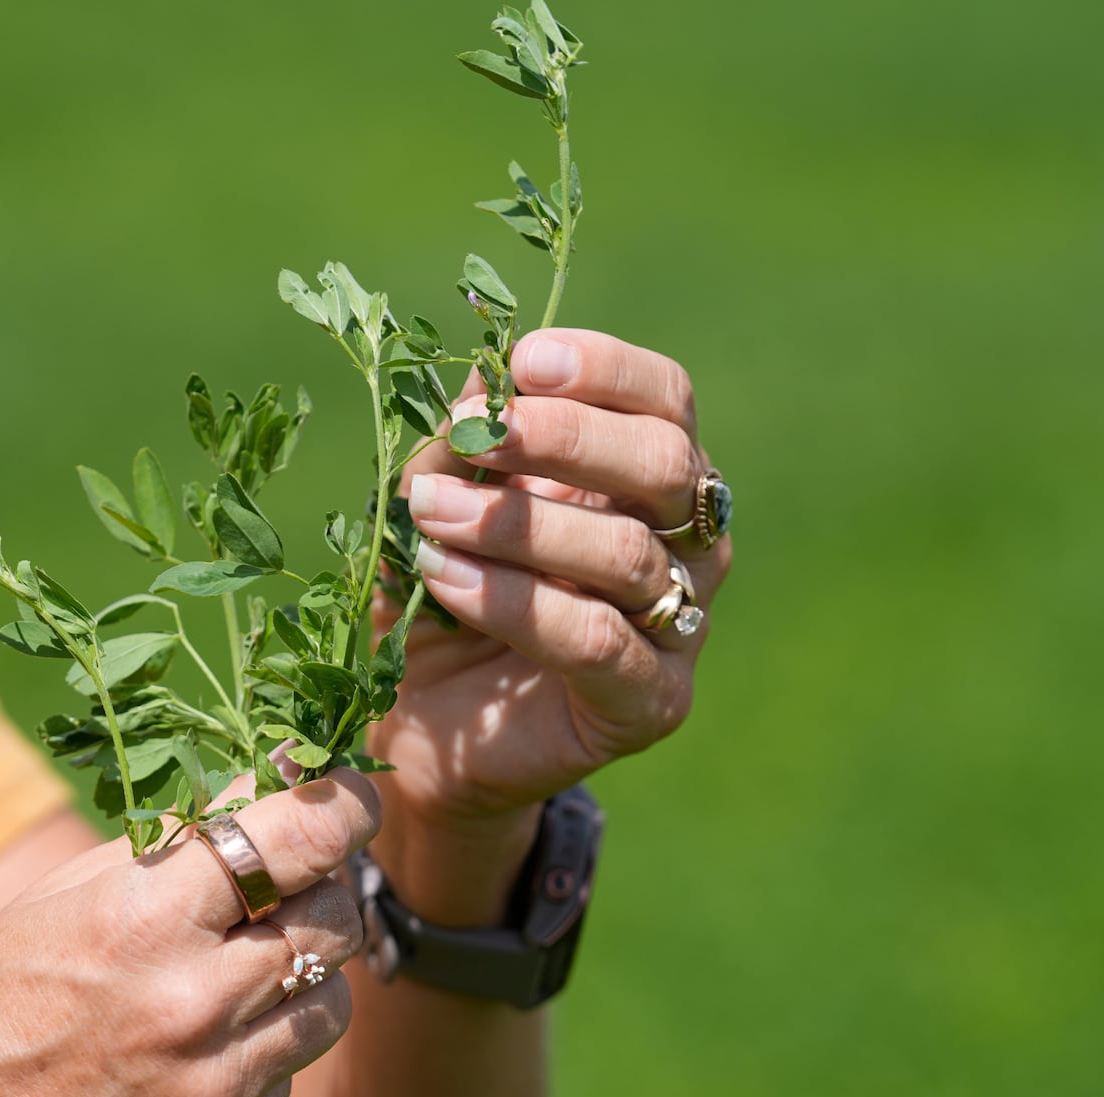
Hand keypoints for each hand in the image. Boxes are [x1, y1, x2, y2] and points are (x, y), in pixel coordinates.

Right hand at [0, 771, 378, 1096]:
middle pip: (333, 918)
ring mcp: (214, 1089)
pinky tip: (207, 1042)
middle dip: (323, 888)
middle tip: (288, 881)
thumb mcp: (74, 892)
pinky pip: (291, 1076)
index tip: (355, 793)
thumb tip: (283, 771)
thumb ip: (186, 839)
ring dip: (303, 971)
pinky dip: (268, 1049)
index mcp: (148, 921)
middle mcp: (193, 1005)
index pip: (301, 841)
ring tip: (237, 969)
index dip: (346, 806)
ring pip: (332, 1001)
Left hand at [366, 330, 730, 916]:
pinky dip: (516, 603)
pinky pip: (599, 643)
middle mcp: (683, 541)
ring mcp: (680, 624)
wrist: (420, 726)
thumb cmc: (436, 594)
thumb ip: (458, 446)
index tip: (523, 362)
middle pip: (666, 464)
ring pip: (629, 553)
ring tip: (432, 515)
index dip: (605, 369)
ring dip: (518, 524)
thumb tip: (482, 374)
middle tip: (478, 435)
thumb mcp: (430, 503)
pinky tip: (447, 580)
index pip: (663, 400)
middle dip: (566, 438)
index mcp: (644, 476)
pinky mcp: (652, 701)